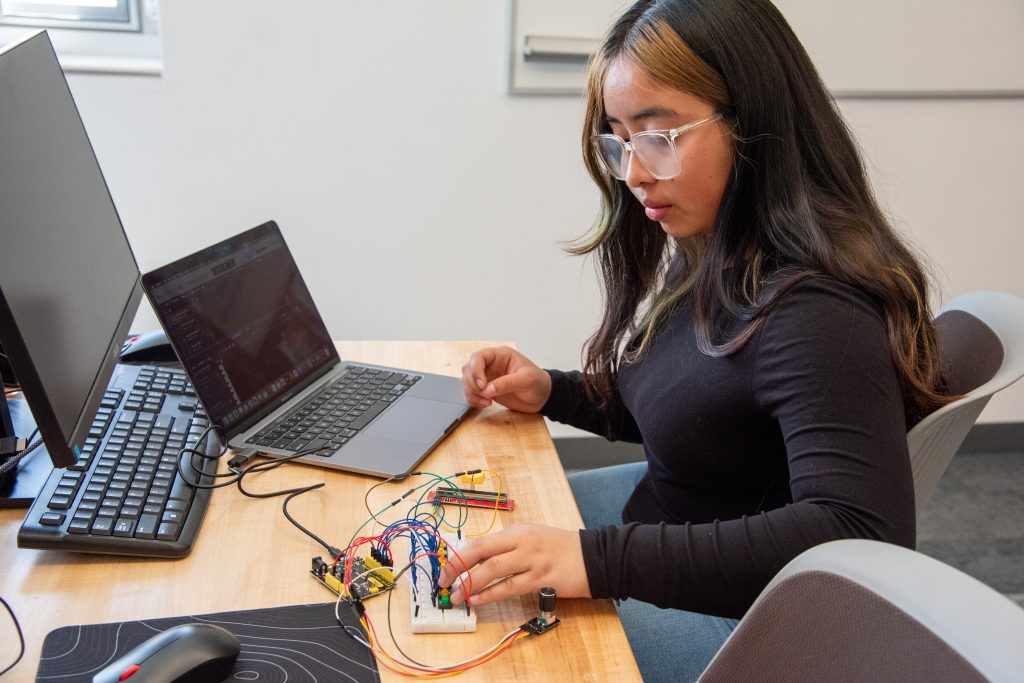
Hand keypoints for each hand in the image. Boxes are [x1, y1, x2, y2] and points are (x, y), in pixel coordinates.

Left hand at [437, 524, 590, 606]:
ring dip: (471, 584)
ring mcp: (532, 560)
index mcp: (517, 532)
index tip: (444, 569)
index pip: (479, 541)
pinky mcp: (542, 578)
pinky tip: (478, 600)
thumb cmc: (562, 549)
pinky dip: (491, 594)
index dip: (458, 556)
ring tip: (458, 596)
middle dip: (457, 567)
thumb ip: (508, 548)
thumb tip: (478, 562)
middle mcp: (522, 542)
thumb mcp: (532, 539)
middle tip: (443, 582)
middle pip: (481, 551)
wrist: (594, 556)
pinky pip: (511, 587)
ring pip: (493, 569)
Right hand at [461, 346, 551, 412]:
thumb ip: (506, 383)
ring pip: (467, 381)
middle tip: (485, 395)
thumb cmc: (538, 383)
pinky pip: (471, 392)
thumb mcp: (526, 380)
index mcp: (500, 355)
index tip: (483, 385)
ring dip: (471, 393)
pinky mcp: (486, 390)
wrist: (542, 397)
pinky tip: (485, 404)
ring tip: (487, 402)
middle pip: (468, 369)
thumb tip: (487, 390)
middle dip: (472, 383)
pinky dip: (473, 400)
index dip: (476, 370)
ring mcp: (487, 377)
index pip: (478, 357)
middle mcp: (491, 365)